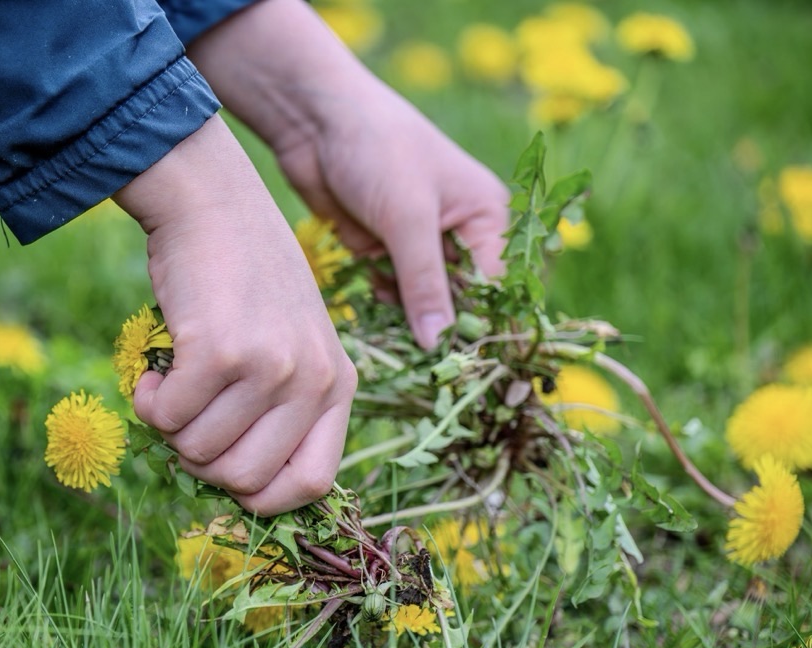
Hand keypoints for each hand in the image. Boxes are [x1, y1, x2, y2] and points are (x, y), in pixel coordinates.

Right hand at [114, 116, 356, 515]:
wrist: (212, 201)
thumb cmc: (242, 279)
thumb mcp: (290, 341)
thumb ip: (282, 408)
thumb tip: (240, 489)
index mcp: (338, 383)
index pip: (314, 484)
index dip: (263, 497)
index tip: (226, 474)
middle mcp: (313, 379)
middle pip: (246, 481)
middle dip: (202, 463)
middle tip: (186, 419)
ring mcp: (270, 366)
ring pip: (198, 453)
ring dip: (170, 427)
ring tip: (172, 381)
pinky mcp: (220, 350)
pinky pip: (166, 418)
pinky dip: (147, 402)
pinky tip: (152, 370)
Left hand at [271, 87, 510, 347]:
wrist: (315, 119)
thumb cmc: (378, 149)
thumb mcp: (407, 217)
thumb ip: (424, 283)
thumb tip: (438, 344)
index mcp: (486, 217)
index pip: (496, 288)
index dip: (482, 327)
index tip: (463, 364)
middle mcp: (460, 234)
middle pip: (462, 301)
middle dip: (442, 327)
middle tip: (423, 359)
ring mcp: (418, 244)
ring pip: (424, 303)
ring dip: (407, 318)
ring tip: (394, 330)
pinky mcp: (383, 250)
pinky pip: (391, 293)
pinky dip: (382, 302)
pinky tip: (372, 297)